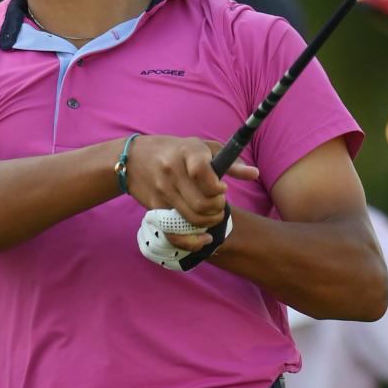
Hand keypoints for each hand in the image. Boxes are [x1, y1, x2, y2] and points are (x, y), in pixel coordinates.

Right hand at [121, 136, 257, 229]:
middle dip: (218, 209)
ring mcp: (162, 191)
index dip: (217, 187)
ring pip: (192, 219)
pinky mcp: (154, 208)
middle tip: (220, 204)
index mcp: (187, 152)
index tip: (222, 189)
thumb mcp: (202, 147)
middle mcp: (172, 171)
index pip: (203, 172)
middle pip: (202, 203)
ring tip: (212, 214)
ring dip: (209, 222)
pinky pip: (175, 231)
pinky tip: (203, 237)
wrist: (132, 158)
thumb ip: (230, 162)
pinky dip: (192, 240)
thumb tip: (254, 174)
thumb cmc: (176, 150)